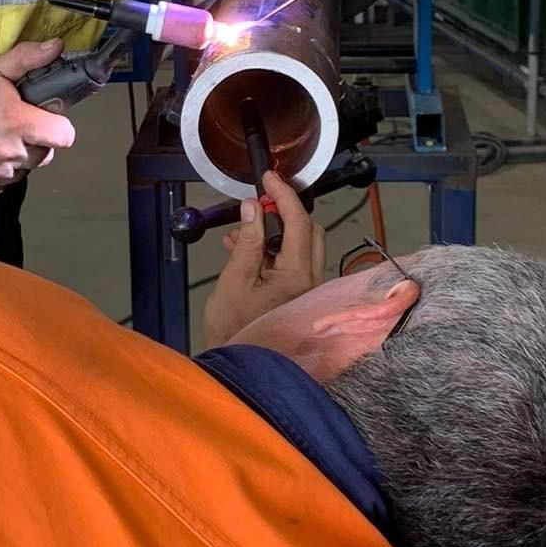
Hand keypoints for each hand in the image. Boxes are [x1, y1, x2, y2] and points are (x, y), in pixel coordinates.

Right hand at [0, 40, 74, 198]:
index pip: (63, 136)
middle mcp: (6, 153)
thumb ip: (27, 59)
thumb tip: (56, 46)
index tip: (47, 123)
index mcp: (16, 122)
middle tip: (9, 128)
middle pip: (42, 156)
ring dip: (10, 160)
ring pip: (18, 173)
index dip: (58, 128)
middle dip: (33, 143)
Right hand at [202, 171, 325, 349]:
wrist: (240, 368)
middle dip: (285, 212)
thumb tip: (253, 208)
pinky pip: (294, 263)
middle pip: (309, 231)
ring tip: (242, 232)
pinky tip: (247, 250)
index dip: (283, 195)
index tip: (269, 178)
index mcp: (298, 277)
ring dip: (277, 232)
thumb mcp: (234, 280)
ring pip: (303, 247)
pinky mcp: (302, 297)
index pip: (299, 222)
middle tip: (258, 203)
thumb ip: (247, 241)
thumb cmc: (234, 330)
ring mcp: (310, 291)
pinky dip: (275, 251)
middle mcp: (312, 282)